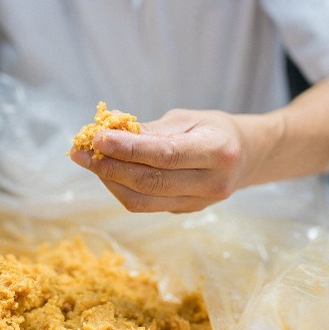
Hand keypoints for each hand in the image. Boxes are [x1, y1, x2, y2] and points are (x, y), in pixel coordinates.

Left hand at [70, 108, 250, 212]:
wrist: (247, 156)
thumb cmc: (214, 129)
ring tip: (88, 160)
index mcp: (218, 151)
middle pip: (150, 182)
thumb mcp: (188, 118)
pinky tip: (107, 171)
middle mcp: (211, 183)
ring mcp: (199, 203)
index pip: (165, 154)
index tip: (98, 138)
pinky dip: (121, 188)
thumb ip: (152, 130)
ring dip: (109, 181)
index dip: (128, 148)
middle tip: (81, 151)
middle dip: (109, 167)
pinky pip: (145, 204)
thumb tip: (110, 133)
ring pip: (142, 200)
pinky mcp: (185, 211)